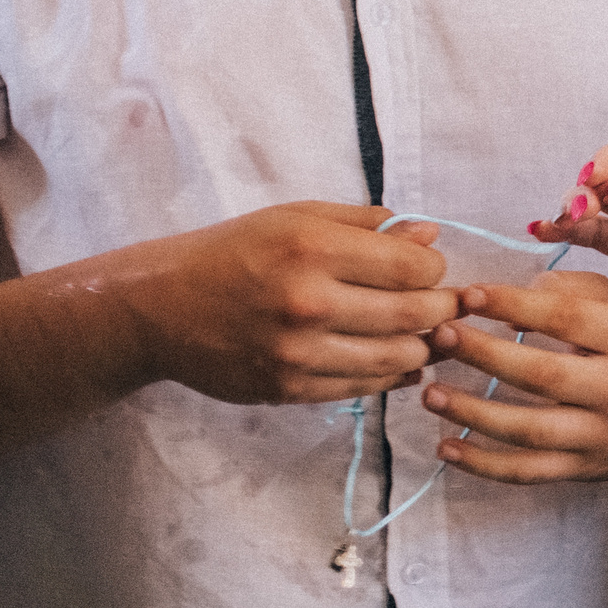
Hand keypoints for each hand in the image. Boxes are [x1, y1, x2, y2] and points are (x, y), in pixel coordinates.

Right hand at [119, 202, 455, 405]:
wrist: (159, 308)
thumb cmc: (235, 251)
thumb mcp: (298, 217)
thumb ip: (368, 224)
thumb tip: (430, 236)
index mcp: (314, 250)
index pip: (414, 268)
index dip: (435, 269)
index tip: (429, 268)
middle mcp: (308, 303)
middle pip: (414, 316)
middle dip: (443, 310)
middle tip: (448, 305)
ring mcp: (297, 353)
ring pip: (398, 359)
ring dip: (424, 347)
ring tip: (426, 333)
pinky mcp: (287, 389)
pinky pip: (363, 388)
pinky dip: (392, 376)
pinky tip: (399, 361)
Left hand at [427, 270, 607, 481]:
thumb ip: (569, 291)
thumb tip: (507, 305)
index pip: (565, 316)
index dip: (511, 303)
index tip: (466, 294)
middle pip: (542, 374)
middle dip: (484, 354)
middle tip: (439, 335)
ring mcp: (601, 435)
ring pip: (529, 429)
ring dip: (472, 413)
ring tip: (430, 393)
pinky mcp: (585, 468)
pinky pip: (527, 471)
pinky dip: (482, 464)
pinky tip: (446, 447)